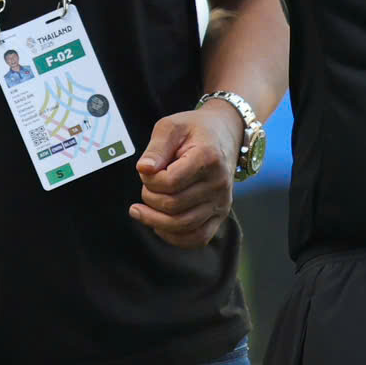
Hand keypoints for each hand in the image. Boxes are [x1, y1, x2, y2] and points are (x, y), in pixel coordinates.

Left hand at [133, 103, 236, 247]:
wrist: (224, 134)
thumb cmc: (194, 129)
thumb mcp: (171, 126)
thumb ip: (156, 148)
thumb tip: (143, 169)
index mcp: (208, 158)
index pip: (170, 182)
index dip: (149, 180)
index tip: (145, 170)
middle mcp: (219, 183)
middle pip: (174, 206)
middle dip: (149, 198)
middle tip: (145, 185)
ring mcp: (221, 202)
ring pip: (183, 225)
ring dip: (155, 220)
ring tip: (140, 210)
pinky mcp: (220, 214)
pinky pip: (197, 238)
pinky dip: (174, 237)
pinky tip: (158, 226)